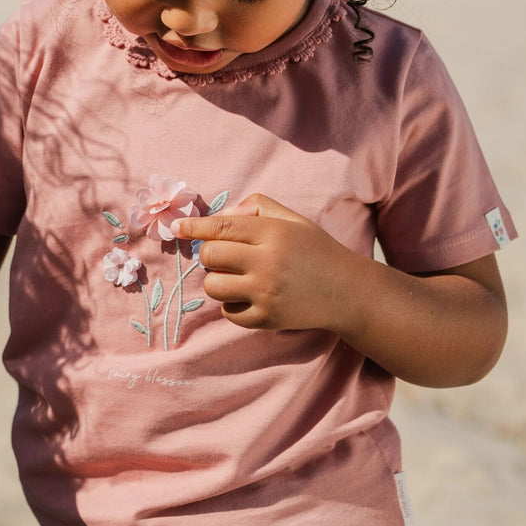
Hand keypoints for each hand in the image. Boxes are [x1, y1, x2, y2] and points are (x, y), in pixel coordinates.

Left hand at [171, 193, 358, 331]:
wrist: (348, 292)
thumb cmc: (316, 251)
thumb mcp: (293, 219)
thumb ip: (256, 207)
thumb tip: (219, 216)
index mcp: (272, 232)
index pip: (221, 227)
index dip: (194, 227)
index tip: (177, 227)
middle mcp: (266, 261)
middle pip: (209, 256)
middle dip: (209, 255)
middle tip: (224, 257)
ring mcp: (265, 293)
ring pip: (212, 286)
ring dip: (217, 281)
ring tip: (237, 278)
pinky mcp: (266, 319)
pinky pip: (227, 313)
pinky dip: (232, 305)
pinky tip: (249, 297)